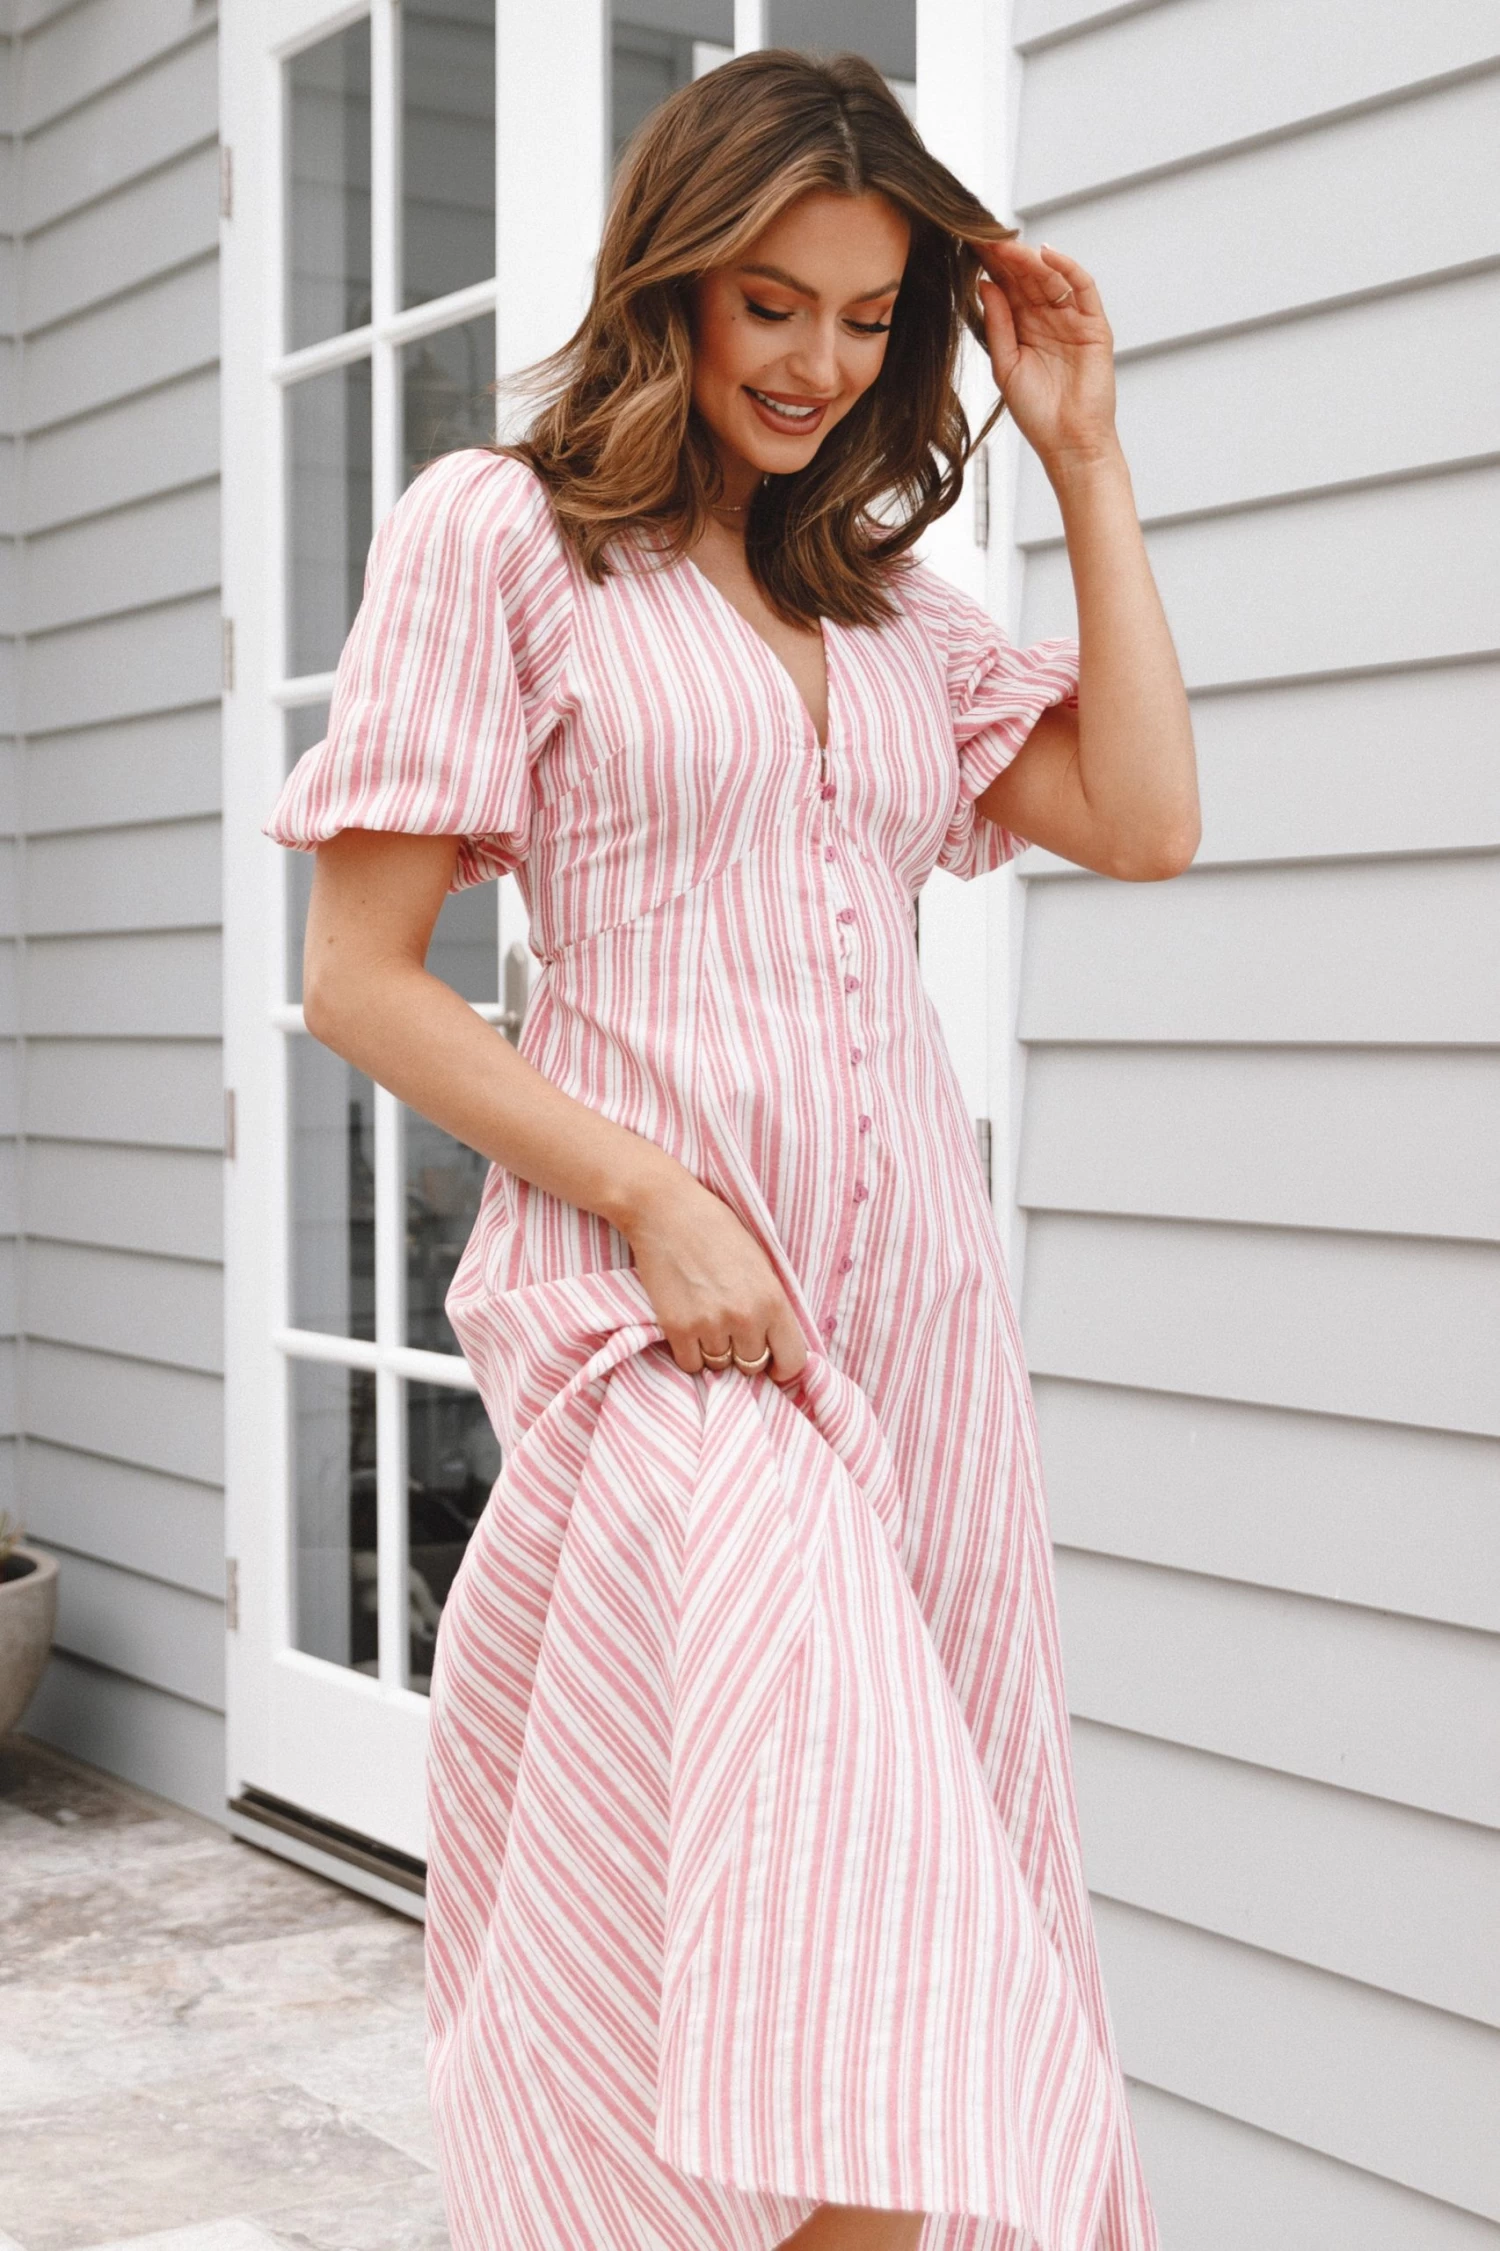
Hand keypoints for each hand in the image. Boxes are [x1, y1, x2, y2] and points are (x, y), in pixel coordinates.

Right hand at [624, 1166, 809, 1387]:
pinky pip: (690, 1364)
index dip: (783, 1367)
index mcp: (773, 1300)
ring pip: (719, 1366)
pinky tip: (689, 1327)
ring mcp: (710, 1325)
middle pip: (753, 1366)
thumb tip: (775, 1345)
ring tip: (707, 1319)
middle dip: (745, 1354)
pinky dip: (690, 1352)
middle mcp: (746, 1317)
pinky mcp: (677, 1328)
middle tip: (732, 1331)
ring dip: (715, 1350)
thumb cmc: (718, 1231)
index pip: (792, 1362)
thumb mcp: (762, 1264)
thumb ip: (771, 1305)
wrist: (668, 1212)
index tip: (773, 1364)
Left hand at [974, 237, 1118, 479]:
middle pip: (1027, 277)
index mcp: (1024, 328)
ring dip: (1029, 259)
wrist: (1068, 443)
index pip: (1007, 287)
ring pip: (1051, 277)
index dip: (990, 267)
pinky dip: (1067, 267)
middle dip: (1005, 256)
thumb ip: (997, 324)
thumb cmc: (1036, 413)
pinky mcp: (1094, 326)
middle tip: (981, 234)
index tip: (966, 246)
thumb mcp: (1005, 365)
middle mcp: (1048, 319)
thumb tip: (983, 284)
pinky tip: (1046, 255)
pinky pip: (1082, 288)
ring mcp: (1072, 320)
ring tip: (1005, 243)